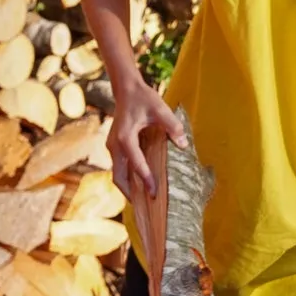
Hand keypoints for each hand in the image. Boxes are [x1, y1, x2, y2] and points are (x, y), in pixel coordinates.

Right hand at [109, 77, 185, 198]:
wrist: (126, 89)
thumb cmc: (143, 98)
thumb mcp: (161, 109)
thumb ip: (172, 126)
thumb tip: (183, 144)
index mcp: (125, 137)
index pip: (135, 163)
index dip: (145, 179)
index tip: (154, 193)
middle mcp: (115, 144)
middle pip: (118, 176)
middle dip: (131, 192)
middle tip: (146, 206)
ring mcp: (112, 146)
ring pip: (117, 174)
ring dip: (127, 187)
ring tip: (142, 200)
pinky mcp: (114, 146)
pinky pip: (119, 167)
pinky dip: (127, 178)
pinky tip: (138, 184)